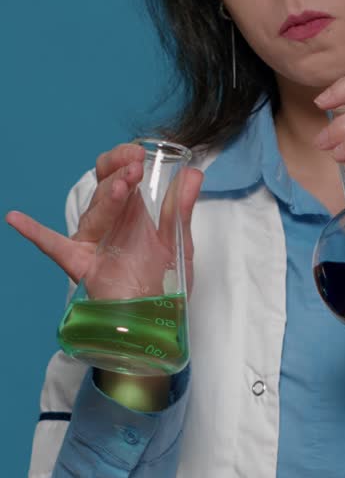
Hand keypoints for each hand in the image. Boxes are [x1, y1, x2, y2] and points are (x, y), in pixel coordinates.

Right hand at [6, 143, 204, 296]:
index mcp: (131, 211)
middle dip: (118, 173)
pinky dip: (35, 233)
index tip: (138, 154)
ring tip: (123, 188)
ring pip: (93, 213)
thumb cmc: (164, 283)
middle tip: (136, 168)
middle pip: (103, 187)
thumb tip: (193, 173)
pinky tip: (15, 218)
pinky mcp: (82, 266)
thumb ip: (182, 209)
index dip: (124, 159)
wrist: (158, 323)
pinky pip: (55, 247)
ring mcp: (93, 243)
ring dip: (107, 199)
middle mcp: (109, 223)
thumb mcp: (179, 243)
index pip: (118, 173)